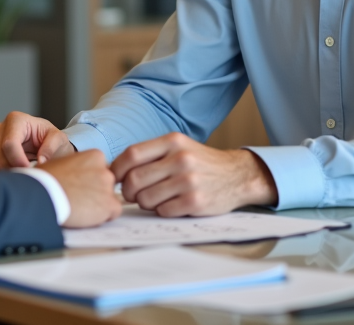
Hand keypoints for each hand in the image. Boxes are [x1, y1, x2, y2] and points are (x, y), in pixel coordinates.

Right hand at [0, 111, 74, 169]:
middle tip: (28, 174)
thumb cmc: (49, 138)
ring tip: (23, 173)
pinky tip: (14, 173)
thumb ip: (51, 147)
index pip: (9, 144)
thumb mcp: (58, 139)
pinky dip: (2, 173)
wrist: (43, 143)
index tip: (29, 170)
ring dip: (8, 173)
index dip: (18, 161)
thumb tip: (41, 160)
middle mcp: (0, 128)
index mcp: (16, 120)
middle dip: (14, 169)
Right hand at [41, 149, 122, 227]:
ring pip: (111, 199)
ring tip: (81, 208)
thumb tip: (77, 173)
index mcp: (95, 156)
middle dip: (96, 192)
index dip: (91, 181)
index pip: (102, 170)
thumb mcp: (64, 162)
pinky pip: (113, 213)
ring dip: (99, 204)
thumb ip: (77, 166)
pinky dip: (103, 216)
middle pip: (108, 184)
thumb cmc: (47, 179)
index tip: (81, 187)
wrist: (44, 194)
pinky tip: (86, 215)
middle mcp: (106, 170)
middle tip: (80, 198)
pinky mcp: (110, 205)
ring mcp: (109, 187)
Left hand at [111, 133, 277, 216]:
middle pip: (135, 180)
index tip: (116, 179)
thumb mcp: (179, 147)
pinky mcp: (196, 201)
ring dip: (145, 204)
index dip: (118, 170)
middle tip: (133, 196)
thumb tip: (116, 170)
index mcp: (172, 141)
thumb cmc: (200, 162)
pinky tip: (171, 205)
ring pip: (146, 199)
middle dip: (128, 192)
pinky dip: (162, 211)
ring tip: (156, 199)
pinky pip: (163, 211)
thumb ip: (152, 154)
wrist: (237, 175)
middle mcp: (180, 158)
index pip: (131, 155)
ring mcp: (189, 180)